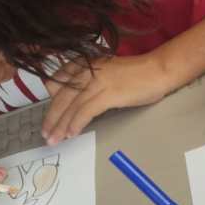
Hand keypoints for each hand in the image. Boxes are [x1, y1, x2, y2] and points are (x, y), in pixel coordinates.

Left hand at [42, 55, 169, 145]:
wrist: (158, 70)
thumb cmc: (137, 74)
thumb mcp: (107, 73)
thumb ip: (91, 83)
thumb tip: (80, 103)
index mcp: (84, 65)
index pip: (57, 83)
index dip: (51, 102)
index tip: (50, 118)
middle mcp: (87, 71)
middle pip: (61, 97)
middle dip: (51, 118)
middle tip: (46, 135)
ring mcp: (97, 81)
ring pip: (71, 106)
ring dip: (60, 125)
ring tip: (55, 139)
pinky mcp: (108, 93)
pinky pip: (86, 111)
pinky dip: (76, 123)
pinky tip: (71, 134)